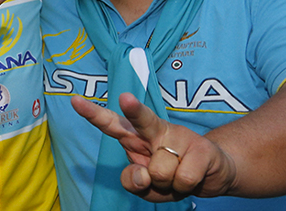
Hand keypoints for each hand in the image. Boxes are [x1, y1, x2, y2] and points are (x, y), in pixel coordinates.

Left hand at [72, 93, 236, 200]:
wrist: (211, 175)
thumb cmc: (171, 175)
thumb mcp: (145, 187)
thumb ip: (133, 181)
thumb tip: (143, 174)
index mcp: (135, 137)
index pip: (111, 124)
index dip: (93, 114)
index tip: (74, 101)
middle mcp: (155, 131)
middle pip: (141, 120)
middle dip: (134, 110)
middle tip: (125, 99)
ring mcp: (179, 136)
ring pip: (160, 171)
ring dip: (168, 185)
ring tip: (176, 176)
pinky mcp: (201, 147)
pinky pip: (182, 178)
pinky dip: (184, 187)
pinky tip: (191, 176)